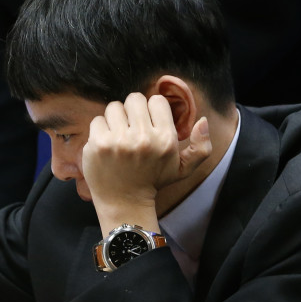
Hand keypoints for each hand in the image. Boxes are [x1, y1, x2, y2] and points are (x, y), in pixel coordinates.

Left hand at [83, 93, 210, 216]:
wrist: (124, 202)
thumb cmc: (152, 181)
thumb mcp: (183, 169)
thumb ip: (201, 147)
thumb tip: (203, 120)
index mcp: (165, 139)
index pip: (157, 100)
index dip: (151, 109)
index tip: (148, 122)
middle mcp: (143, 138)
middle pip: (134, 99)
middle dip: (132, 110)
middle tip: (131, 127)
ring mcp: (118, 141)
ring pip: (114, 107)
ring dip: (115, 118)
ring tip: (118, 134)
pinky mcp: (98, 144)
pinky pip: (97, 120)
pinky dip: (100, 128)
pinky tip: (106, 142)